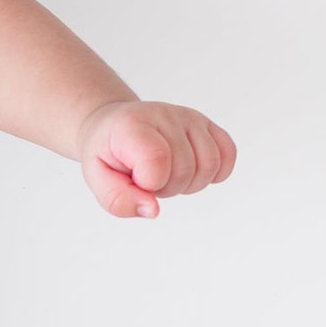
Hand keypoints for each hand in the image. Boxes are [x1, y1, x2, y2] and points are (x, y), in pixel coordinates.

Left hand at [76, 100, 235, 219]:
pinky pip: (228, 154)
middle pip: (185, 169)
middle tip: (147, 178)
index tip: (134, 178)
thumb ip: (118, 199)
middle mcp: (164, 115)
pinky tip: (192, 172)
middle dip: (166, 187)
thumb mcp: (97, 178)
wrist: (112, 126)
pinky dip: (214, 173)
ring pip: (210, 165)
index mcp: (132, 126)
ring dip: (189, 183)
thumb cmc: (107, 153)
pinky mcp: (205, 123)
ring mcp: (188, 117)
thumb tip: (153, 211)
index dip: (149, 184)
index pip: (157, 161)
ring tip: (167, 174)